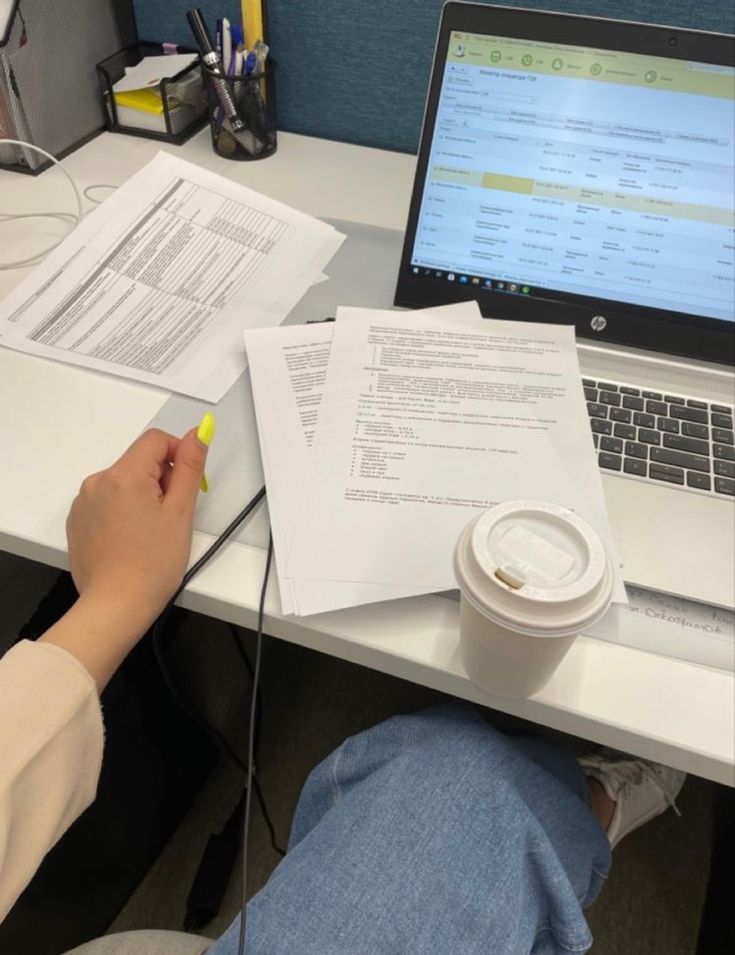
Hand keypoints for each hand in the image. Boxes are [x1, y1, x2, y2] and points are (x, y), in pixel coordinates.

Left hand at [66, 427, 208, 624]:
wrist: (116, 606)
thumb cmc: (152, 564)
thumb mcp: (181, 511)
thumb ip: (190, 466)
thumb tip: (197, 434)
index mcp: (124, 475)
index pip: (156, 440)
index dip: (178, 455)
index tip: (188, 484)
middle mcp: (98, 482)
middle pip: (139, 461)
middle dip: (161, 479)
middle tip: (172, 516)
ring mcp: (84, 502)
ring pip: (123, 482)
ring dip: (142, 495)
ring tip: (152, 531)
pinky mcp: (78, 521)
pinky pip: (106, 502)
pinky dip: (123, 511)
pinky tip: (132, 539)